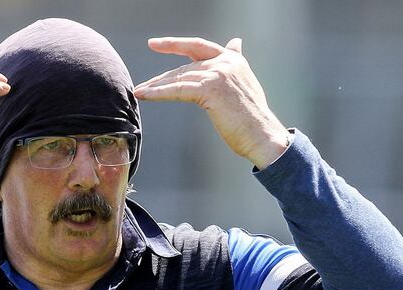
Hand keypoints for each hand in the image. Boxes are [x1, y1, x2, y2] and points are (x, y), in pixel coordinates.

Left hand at [134, 37, 288, 169]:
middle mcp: (225, 62)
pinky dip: (158, 93)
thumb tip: (235, 42)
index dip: (174, 44)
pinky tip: (144, 95)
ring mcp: (217, 73)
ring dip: (155, 86)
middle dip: (161, 78)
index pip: (198, 46)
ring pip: (178, 78)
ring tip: (139, 92)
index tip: (154, 44)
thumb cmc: (252, 116)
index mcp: (232, 58)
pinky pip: (177, 90)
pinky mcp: (209, 89)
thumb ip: (235, 62)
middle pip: (184, 67)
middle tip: (142, 86)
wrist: (263, 135)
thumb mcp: (244, 82)